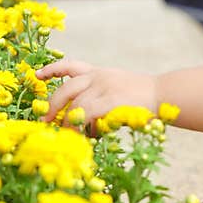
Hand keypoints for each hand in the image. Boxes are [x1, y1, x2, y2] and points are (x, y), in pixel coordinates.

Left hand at [35, 59, 157, 131]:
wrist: (165, 94)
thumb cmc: (145, 98)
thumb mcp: (120, 90)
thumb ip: (101, 99)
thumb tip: (85, 122)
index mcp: (100, 72)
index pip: (70, 66)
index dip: (52, 70)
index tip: (37, 75)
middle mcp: (98, 77)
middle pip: (65, 89)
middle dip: (52, 105)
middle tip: (44, 120)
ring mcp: (103, 87)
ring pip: (74, 105)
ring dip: (67, 122)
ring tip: (66, 135)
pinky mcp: (109, 100)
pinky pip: (85, 114)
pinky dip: (80, 126)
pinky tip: (83, 135)